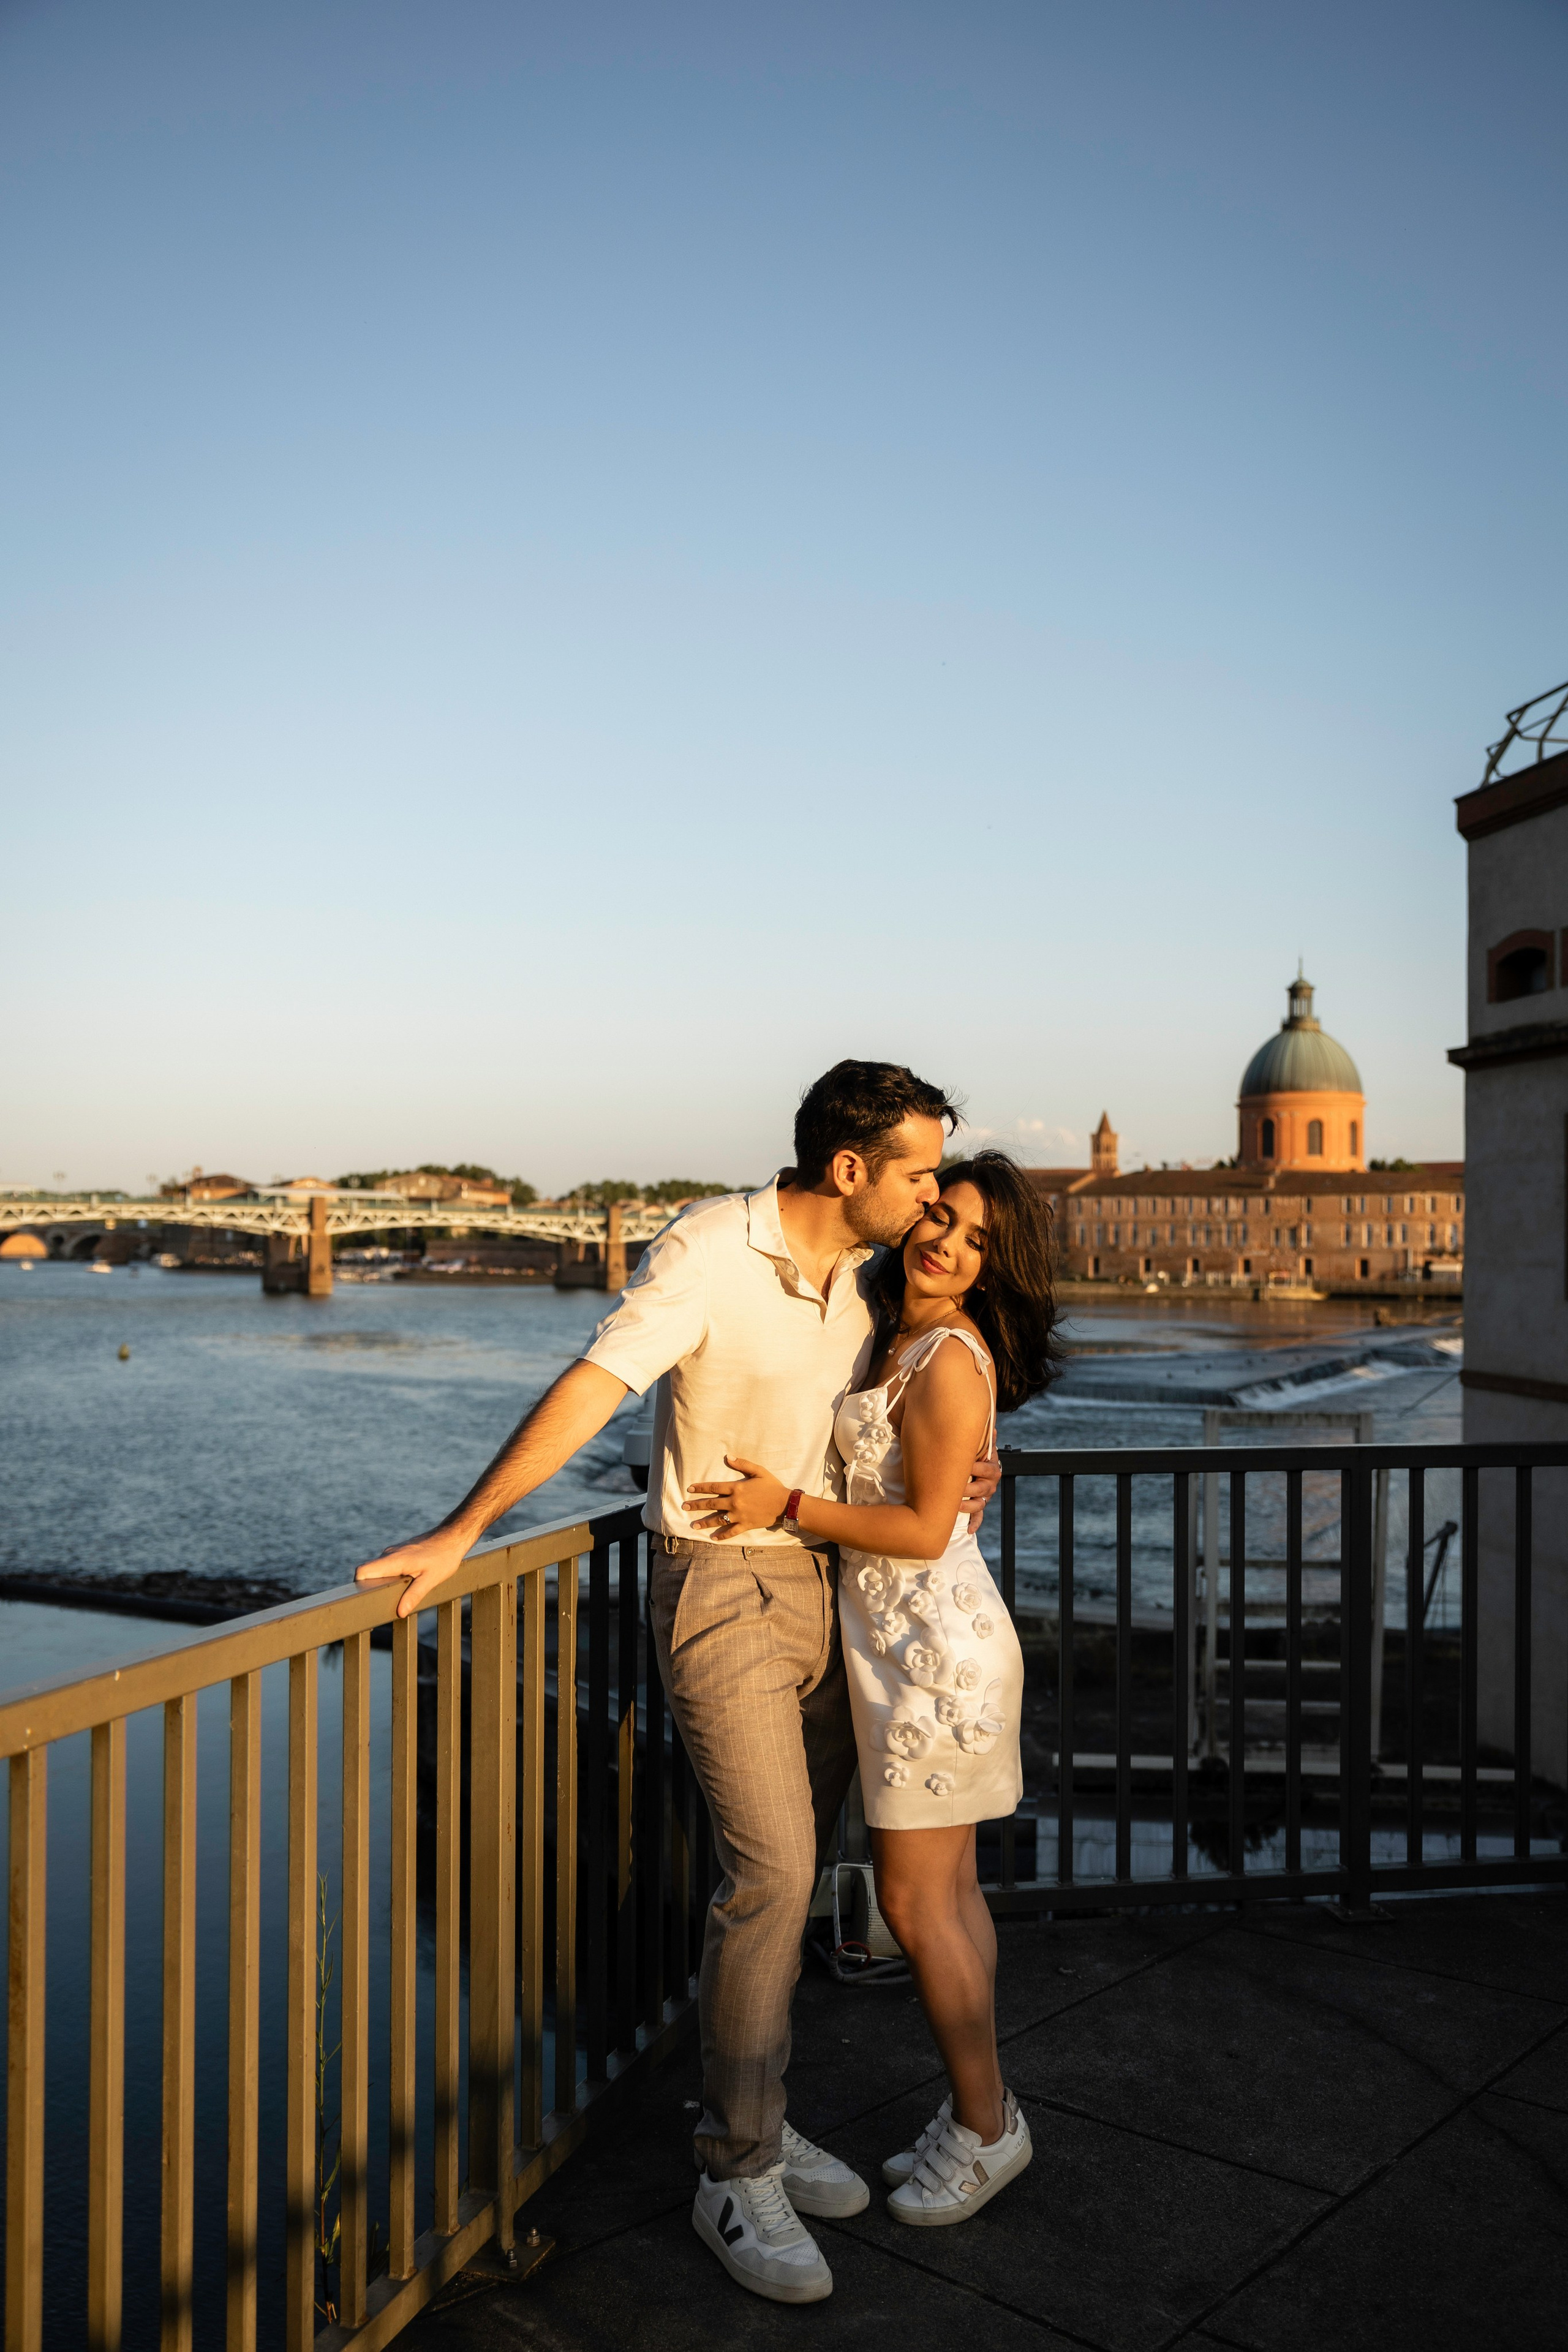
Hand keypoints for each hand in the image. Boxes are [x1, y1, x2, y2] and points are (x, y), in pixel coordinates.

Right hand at [355, 1526, 470, 1618]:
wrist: (452, 1536)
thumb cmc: (443, 1556)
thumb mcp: (430, 1579)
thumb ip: (414, 1595)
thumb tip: (400, 1611)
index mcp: (394, 1560)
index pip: (363, 1571)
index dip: (359, 1585)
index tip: (367, 1598)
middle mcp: (390, 1554)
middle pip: (369, 1572)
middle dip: (371, 1587)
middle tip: (382, 1603)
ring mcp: (394, 1552)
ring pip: (379, 1569)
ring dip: (383, 1582)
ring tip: (395, 1595)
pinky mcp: (400, 1553)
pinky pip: (388, 1566)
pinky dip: (391, 1576)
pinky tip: (405, 1583)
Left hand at [686, 1455, 789, 1537]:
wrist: (785, 1504)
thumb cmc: (772, 1486)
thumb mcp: (758, 1471)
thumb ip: (742, 1464)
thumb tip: (727, 1457)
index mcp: (737, 1488)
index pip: (714, 1487)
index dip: (701, 1488)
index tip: (690, 1489)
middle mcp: (735, 1502)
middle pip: (711, 1503)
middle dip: (697, 1505)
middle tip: (684, 1507)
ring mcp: (739, 1515)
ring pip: (718, 1519)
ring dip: (704, 1522)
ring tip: (693, 1525)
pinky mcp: (745, 1525)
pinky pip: (731, 1531)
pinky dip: (722, 1535)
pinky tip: (713, 1538)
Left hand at [963, 1444, 999, 1534]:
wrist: (979, 1462)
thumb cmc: (976, 1452)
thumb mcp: (980, 1444)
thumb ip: (985, 1437)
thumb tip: (992, 1426)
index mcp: (991, 1466)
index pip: (986, 1468)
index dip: (976, 1468)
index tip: (966, 1466)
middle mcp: (990, 1482)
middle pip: (983, 1488)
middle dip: (970, 1488)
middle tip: (957, 1487)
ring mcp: (985, 1495)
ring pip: (980, 1503)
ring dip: (969, 1505)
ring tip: (956, 1505)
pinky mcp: (979, 1504)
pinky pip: (979, 1516)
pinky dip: (975, 1523)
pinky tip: (969, 1530)